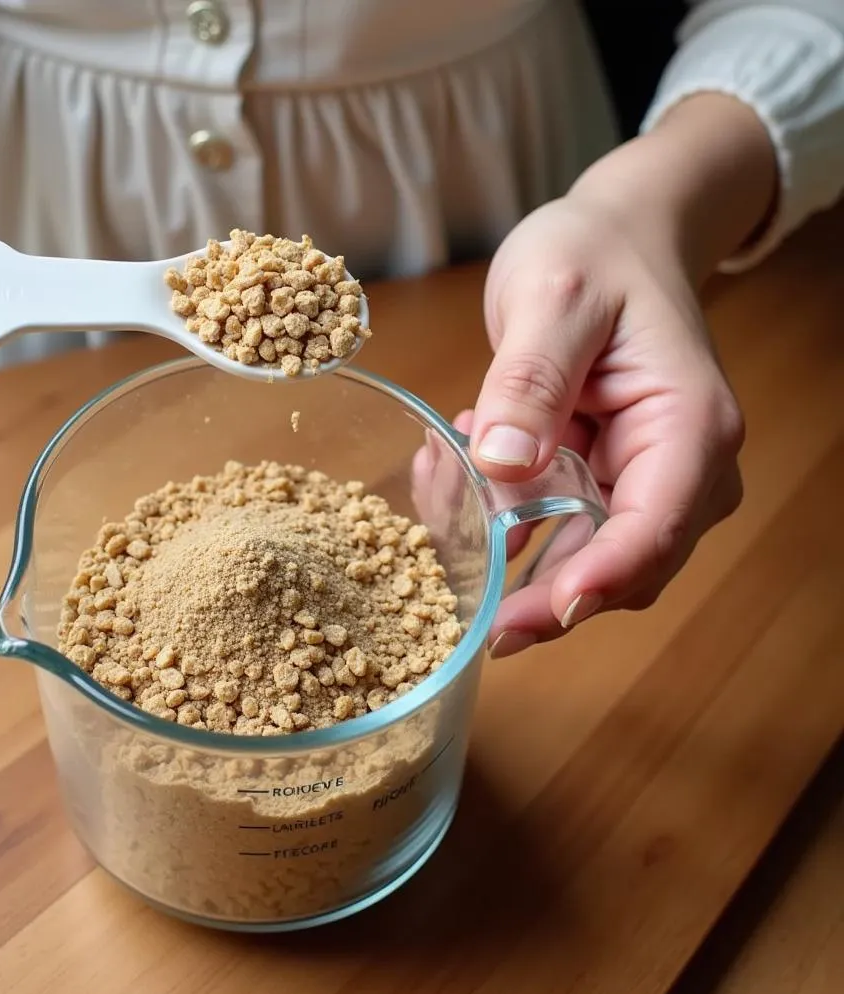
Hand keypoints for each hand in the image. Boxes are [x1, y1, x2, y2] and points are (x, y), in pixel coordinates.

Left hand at [468, 192, 744, 656]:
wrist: (616, 237)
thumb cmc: (597, 253)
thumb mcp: (553, 298)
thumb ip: (530, 380)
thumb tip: (501, 464)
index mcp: (688, 426)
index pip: (654, 530)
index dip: (593, 585)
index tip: (523, 621)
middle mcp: (680, 469)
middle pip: (620, 569)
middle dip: (535, 590)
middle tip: (456, 590)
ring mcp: (642, 480)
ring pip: (579, 558)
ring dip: (507, 550)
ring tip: (440, 492)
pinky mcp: (602, 481)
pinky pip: (552, 528)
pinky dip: (500, 519)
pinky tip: (451, 474)